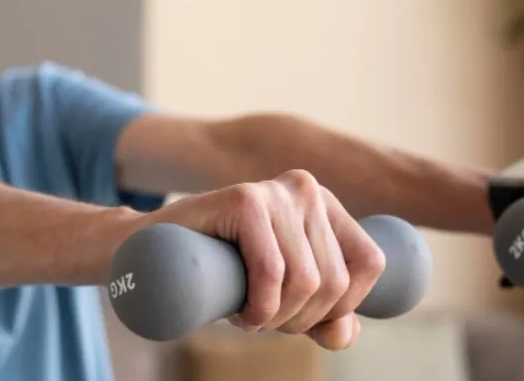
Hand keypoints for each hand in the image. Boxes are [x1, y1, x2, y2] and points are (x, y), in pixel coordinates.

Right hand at [144, 169, 384, 349]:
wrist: (152, 254)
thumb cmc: (223, 274)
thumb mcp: (284, 298)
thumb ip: (325, 316)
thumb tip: (345, 333)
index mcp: (325, 205)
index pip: (370, 263)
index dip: (344, 306)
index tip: (304, 318)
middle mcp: (306, 189)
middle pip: (334, 281)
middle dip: (300, 320)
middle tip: (264, 320)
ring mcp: (274, 191)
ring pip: (305, 281)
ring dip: (275, 318)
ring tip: (248, 314)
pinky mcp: (243, 200)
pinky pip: (271, 272)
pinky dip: (259, 307)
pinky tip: (240, 313)